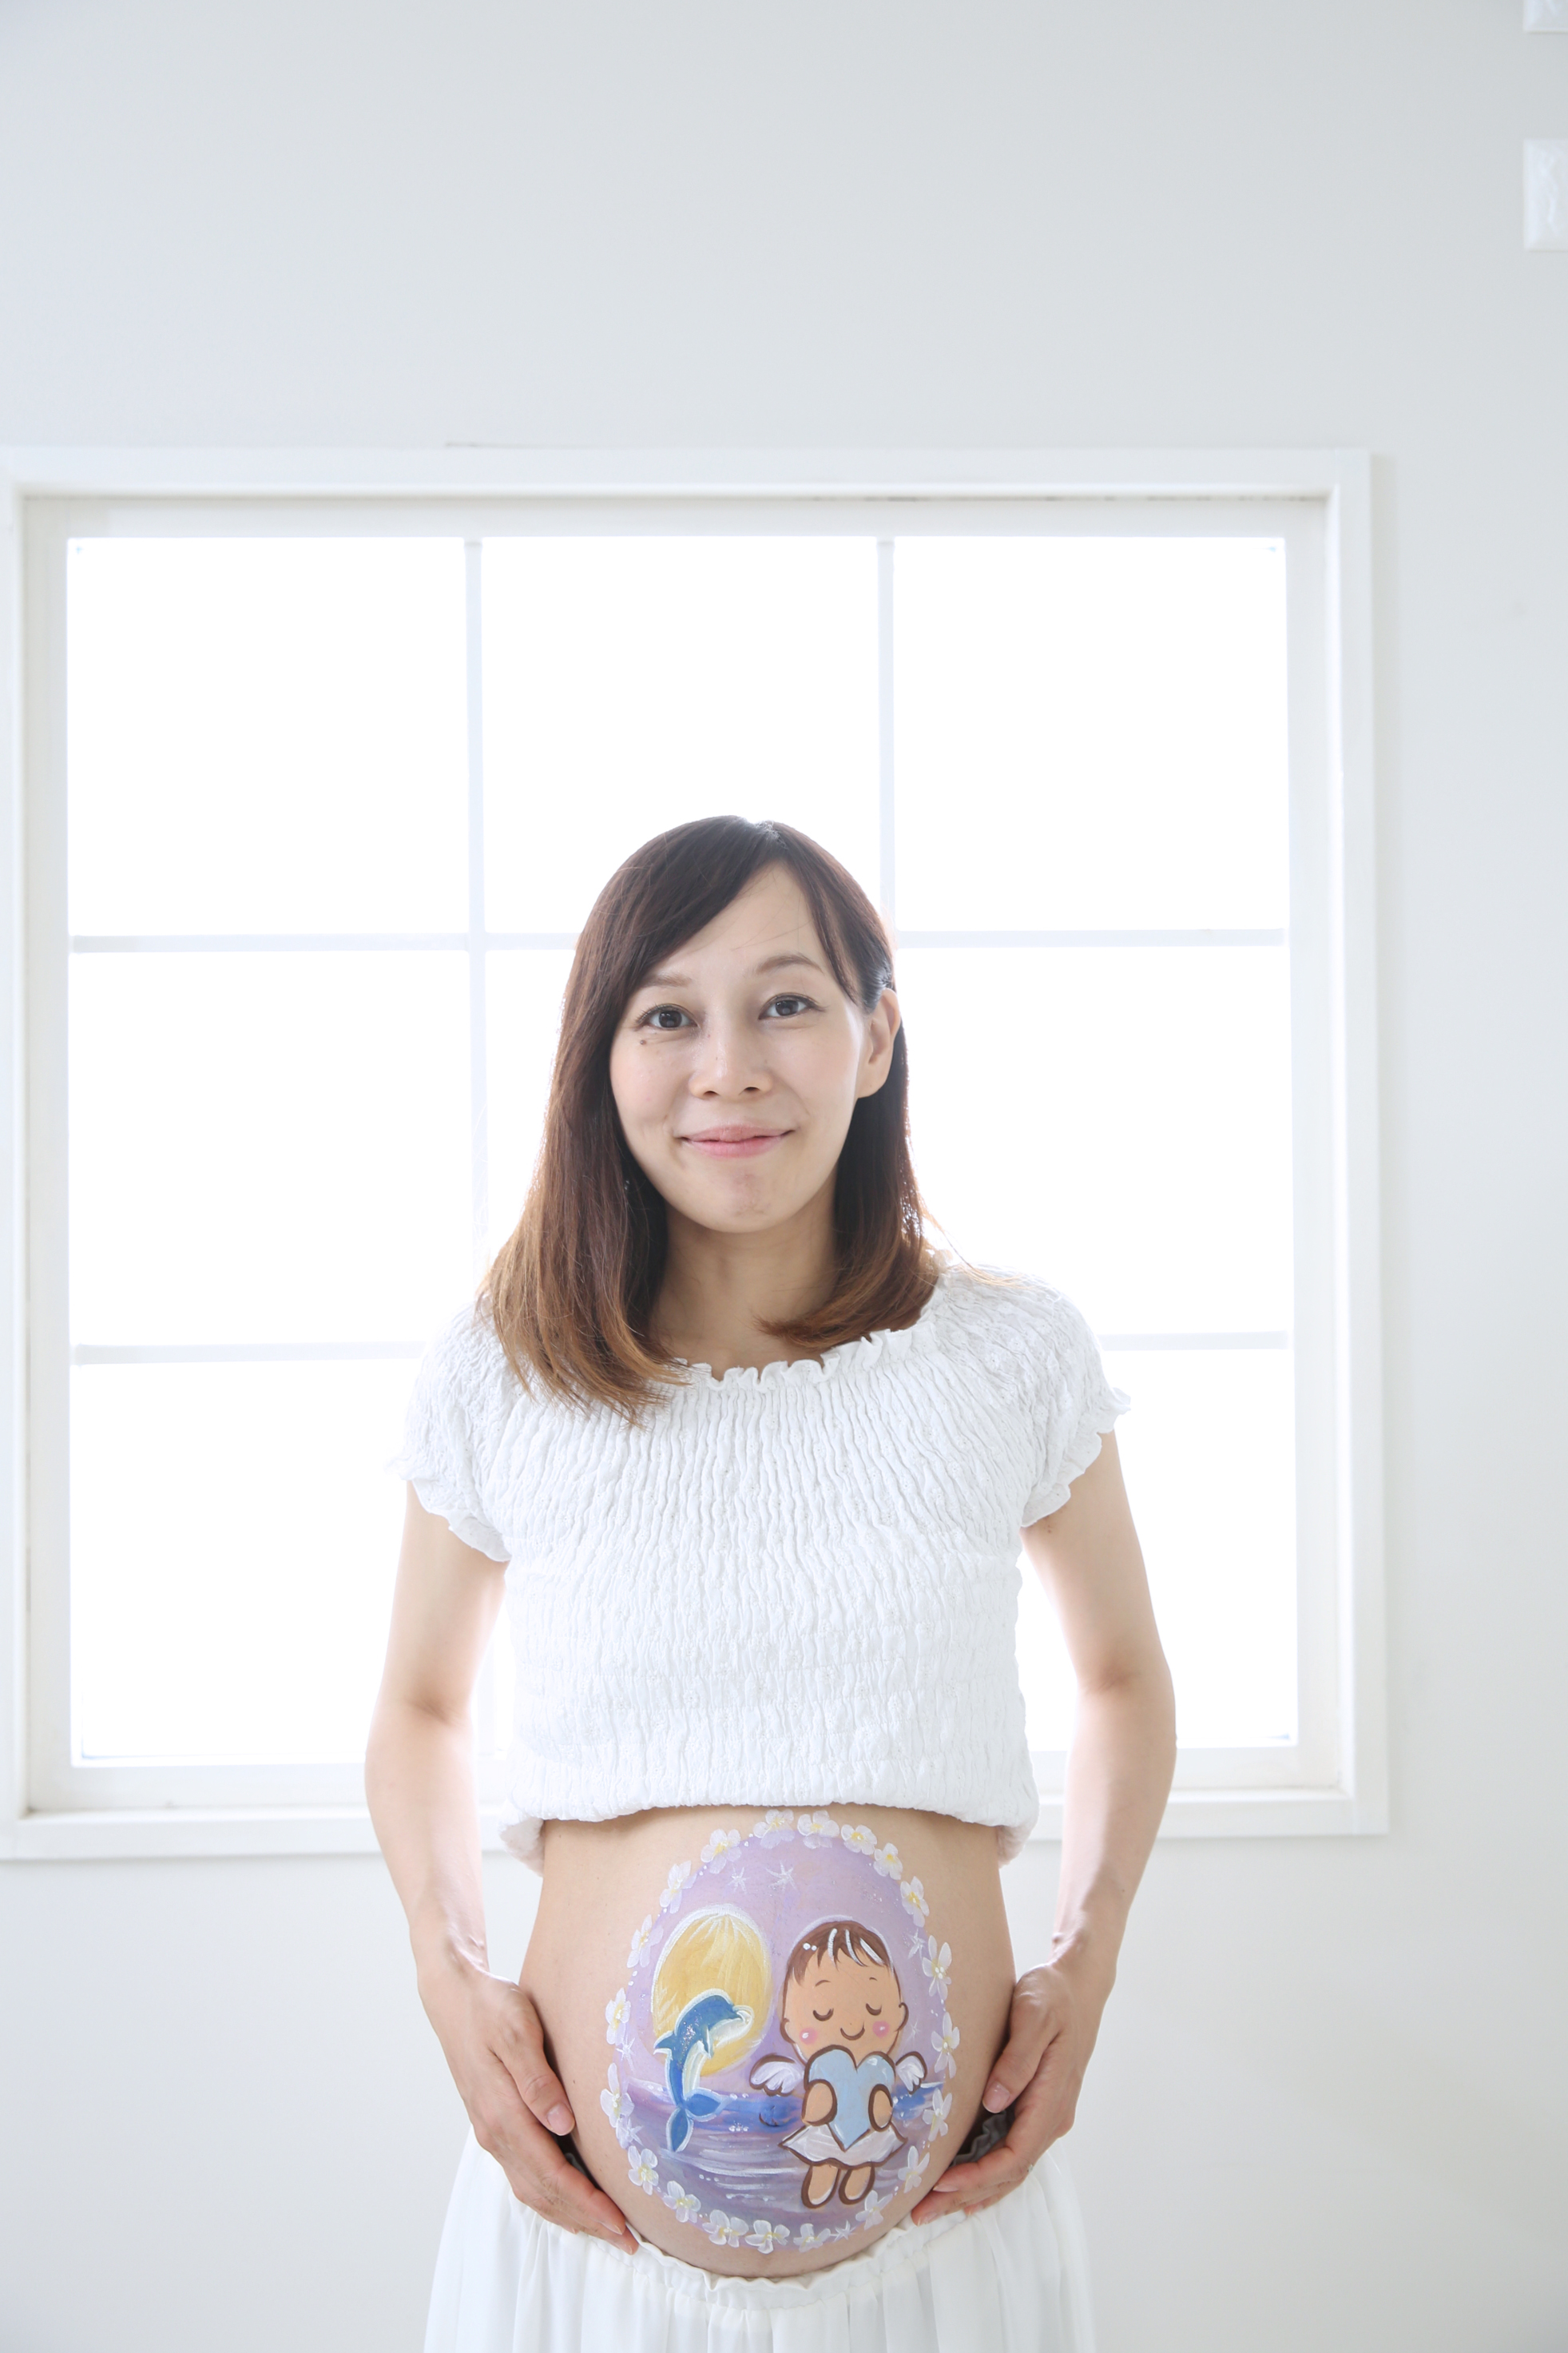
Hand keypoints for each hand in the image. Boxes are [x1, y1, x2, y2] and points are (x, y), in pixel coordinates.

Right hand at [420, 1951, 635, 2248]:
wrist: (452, 1998)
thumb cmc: (490, 2007)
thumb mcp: (516, 2029)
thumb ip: (537, 2078)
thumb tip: (561, 2123)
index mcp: (503, 2113)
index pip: (552, 2173)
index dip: (587, 2202)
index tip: (620, 2222)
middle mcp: (495, 2133)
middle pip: (544, 2193)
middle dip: (586, 2220)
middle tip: (627, 2241)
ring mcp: (492, 2133)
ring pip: (532, 2191)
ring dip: (569, 2214)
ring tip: (605, 2230)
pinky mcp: (494, 2127)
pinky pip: (523, 2176)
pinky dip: (549, 2198)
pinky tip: (568, 2202)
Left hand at [910, 1956, 1108, 2223]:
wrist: (1078, 1987)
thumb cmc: (1053, 1996)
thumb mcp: (1034, 2015)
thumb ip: (1018, 2058)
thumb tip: (994, 2100)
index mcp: (1052, 2098)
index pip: (1015, 2155)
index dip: (978, 2175)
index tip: (942, 2182)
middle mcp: (1053, 2117)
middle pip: (1009, 2173)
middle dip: (966, 2195)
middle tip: (921, 2211)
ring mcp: (1047, 2117)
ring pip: (1011, 2171)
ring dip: (973, 2193)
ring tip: (933, 2209)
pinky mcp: (1036, 2111)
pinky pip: (1013, 2156)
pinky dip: (989, 2179)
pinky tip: (967, 2193)